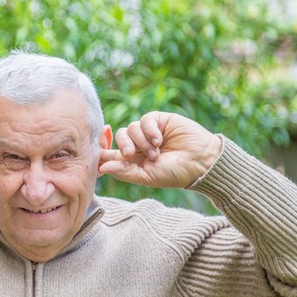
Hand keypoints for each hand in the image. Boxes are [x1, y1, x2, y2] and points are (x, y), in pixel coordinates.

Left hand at [99, 111, 222, 187]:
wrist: (200, 161)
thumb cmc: (174, 173)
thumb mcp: (147, 177)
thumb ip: (124, 172)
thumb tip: (102, 167)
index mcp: (132, 160)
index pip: (111, 152)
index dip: (101, 151)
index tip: (96, 155)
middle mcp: (138, 145)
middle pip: (119, 137)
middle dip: (123, 145)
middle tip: (131, 154)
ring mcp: (148, 132)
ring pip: (130, 128)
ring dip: (141, 141)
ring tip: (156, 152)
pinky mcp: (158, 121)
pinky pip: (144, 120)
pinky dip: (150, 130)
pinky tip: (160, 140)